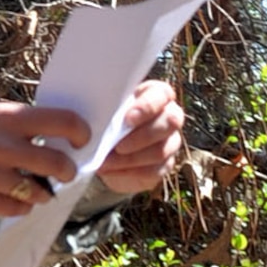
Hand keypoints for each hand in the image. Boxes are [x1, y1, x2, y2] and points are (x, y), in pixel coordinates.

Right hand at [0, 99, 89, 216]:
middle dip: (68, 171)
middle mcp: (4, 147)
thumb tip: (54, 134)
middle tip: (65, 171)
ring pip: (40, 191)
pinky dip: (23, 205)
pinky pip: (18, 208)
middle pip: (58, 164)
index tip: (81, 139)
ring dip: (44, 191)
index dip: (80, 132)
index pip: (63, 122)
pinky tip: (16, 196)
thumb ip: (18, 123)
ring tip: (38, 186)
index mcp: (8, 119)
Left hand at [98, 79, 184, 195]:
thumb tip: (94, 122)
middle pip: (170, 122)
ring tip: (107, 162)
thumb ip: (106, 112)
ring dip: (131, 158)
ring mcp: (171, 141)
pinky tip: (110, 170)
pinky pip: (154, 170)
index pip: (162, 94)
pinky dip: (129, 172)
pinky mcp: (166, 164)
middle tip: (117, 146)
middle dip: (142, 136)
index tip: (127, 120)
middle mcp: (169, 115)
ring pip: (161, 150)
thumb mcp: (106, 111)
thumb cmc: (108, 120)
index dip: (148, 106)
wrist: (108, 150)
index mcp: (156, 94)